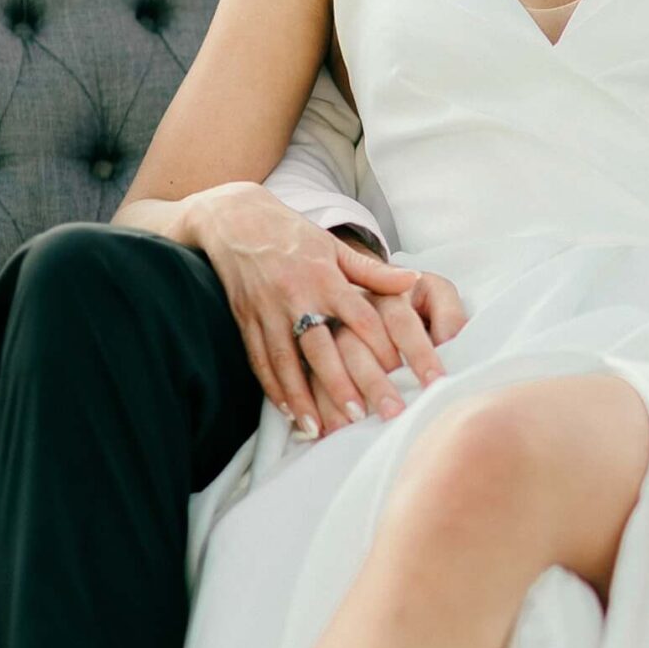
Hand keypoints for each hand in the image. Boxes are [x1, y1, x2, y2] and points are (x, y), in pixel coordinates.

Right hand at [184, 183, 465, 435]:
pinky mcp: (244, 320)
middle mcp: (295, 296)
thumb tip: (414, 280)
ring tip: (321, 428)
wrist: (235, 219)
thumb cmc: (293, 235)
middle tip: (363, 416)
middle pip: (321, 347)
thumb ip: (373, 271)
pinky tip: (288, 411)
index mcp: (324, 276)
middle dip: (341, 384)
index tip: (400, 374)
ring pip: (286, 360)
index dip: (379, 345)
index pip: (357, 316)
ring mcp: (267, 310)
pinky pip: (258, 359)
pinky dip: (272, 387)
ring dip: (303, 396)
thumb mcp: (335, 246)